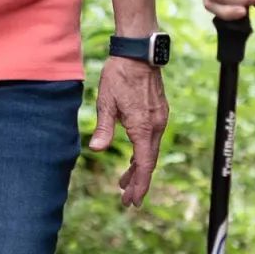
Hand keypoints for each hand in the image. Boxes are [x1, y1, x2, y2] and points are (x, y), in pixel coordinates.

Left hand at [95, 53, 163, 209]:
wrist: (138, 52)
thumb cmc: (119, 75)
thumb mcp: (106, 102)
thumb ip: (103, 128)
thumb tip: (95, 149)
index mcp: (144, 127)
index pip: (145, 164)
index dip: (139, 184)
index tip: (133, 201)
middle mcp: (156, 125)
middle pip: (149, 161)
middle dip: (138, 182)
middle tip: (126, 199)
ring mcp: (160, 119)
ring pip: (150, 151)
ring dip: (138, 168)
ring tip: (123, 182)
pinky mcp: (158, 112)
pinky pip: (152, 139)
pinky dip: (143, 153)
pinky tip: (133, 158)